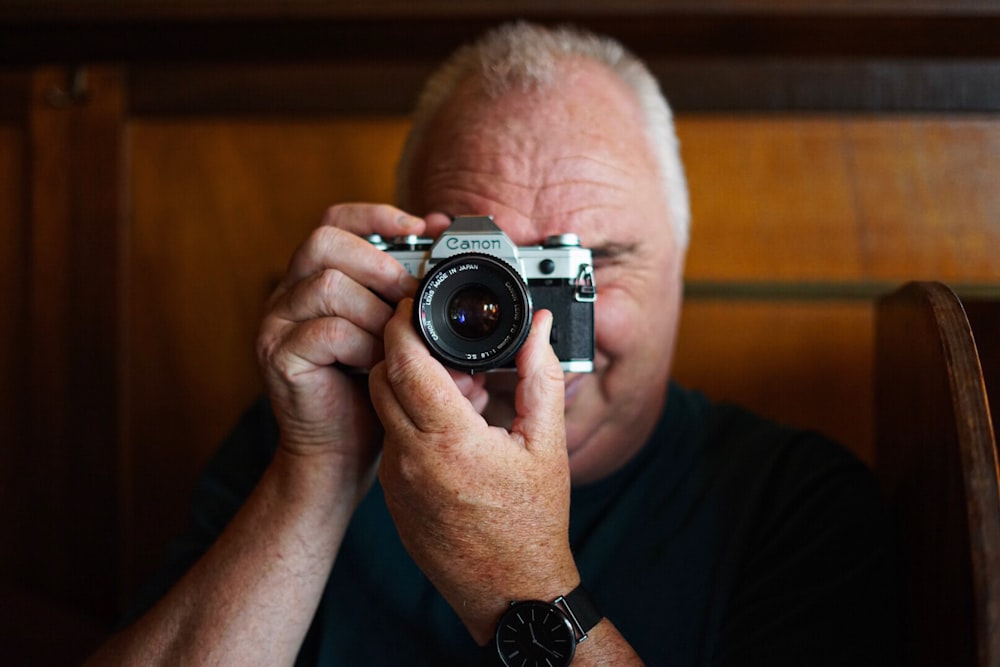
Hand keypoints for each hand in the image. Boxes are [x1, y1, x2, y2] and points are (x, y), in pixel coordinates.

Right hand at [256, 204, 449, 496]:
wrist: (339, 455)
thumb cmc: (370, 393)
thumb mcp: (397, 334)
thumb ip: (411, 292)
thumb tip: (446, 240)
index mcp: (316, 278)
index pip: (336, 221)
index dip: (377, 215)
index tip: (423, 227)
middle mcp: (289, 293)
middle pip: (324, 241)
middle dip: (378, 262)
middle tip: (409, 294)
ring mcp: (277, 323)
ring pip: (328, 284)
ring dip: (375, 310)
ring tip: (395, 341)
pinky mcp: (277, 356)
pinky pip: (325, 331)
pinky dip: (363, 345)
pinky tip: (376, 365)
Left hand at [369, 301, 578, 643]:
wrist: (510, 593)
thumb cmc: (532, 523)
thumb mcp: (546, 444)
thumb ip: (539, 377)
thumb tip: (540, 328)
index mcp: (450, 440)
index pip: (404, 361)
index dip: (403, 323)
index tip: (412, 304)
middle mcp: (412, 459)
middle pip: (382, 378)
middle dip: (402, 350)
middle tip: (440, 344)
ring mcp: (397, 482)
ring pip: (385, 410)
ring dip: (409, 388)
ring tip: (459, 393)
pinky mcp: (393, 499)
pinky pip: (391, 443)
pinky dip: (411, 422)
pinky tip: (451, 430)